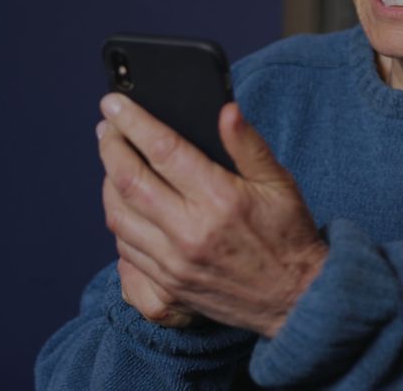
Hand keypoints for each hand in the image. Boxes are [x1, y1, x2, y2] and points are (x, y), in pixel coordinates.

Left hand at [97, 93, 327, 336]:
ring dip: (107, 183)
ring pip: (118, 215)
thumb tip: (225, 110)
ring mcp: (175, 261)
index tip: (114, 103)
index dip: (132, 122)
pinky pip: (125, 248)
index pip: (162, 149)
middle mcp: (190, 231)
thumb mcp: (279, 183)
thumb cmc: (290, 235)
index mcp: (219, 199)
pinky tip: (125, 203)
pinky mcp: (168, 284)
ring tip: (112, 161)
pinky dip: (118, 219)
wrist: (296, 298)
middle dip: (110, 147)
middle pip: (128, 180)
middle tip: (106, 127)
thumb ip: (248, 144)